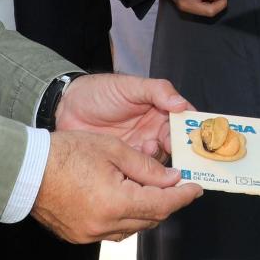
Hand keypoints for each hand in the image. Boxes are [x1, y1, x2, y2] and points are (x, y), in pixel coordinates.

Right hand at [30, 131, 200, 243]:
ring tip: (149, 187)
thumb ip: (147, 167)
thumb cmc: (65, 152)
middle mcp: (104, 224)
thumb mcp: (113, 149)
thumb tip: (172, 178)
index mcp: (115, 202)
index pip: (162, 204)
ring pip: (133, 226)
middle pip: (150, 218)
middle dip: (166, 201)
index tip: (195, 188)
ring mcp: (89, 234)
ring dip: (146, 209)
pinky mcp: (79, 235)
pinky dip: (125, 215)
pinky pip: (113, 230)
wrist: (25, 168)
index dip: (183, 196)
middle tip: (175, 184)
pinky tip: (124, 198)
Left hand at [55, 74, 192, 159]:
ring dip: (158, 160)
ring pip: (159, 161)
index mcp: (159, 111)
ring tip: (147, 149)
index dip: (190, 131)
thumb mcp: (130, 87)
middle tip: (174, 152)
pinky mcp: (123, 163)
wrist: (65, 109)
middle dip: (178, 151)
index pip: (182, 122)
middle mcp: (153, 131)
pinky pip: (139, 172)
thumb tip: (182, 104)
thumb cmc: (99, 91)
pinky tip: (136, 165)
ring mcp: (138, 148)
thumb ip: (158, 91)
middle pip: (175, 145)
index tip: (194, 139)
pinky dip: (142, 172)